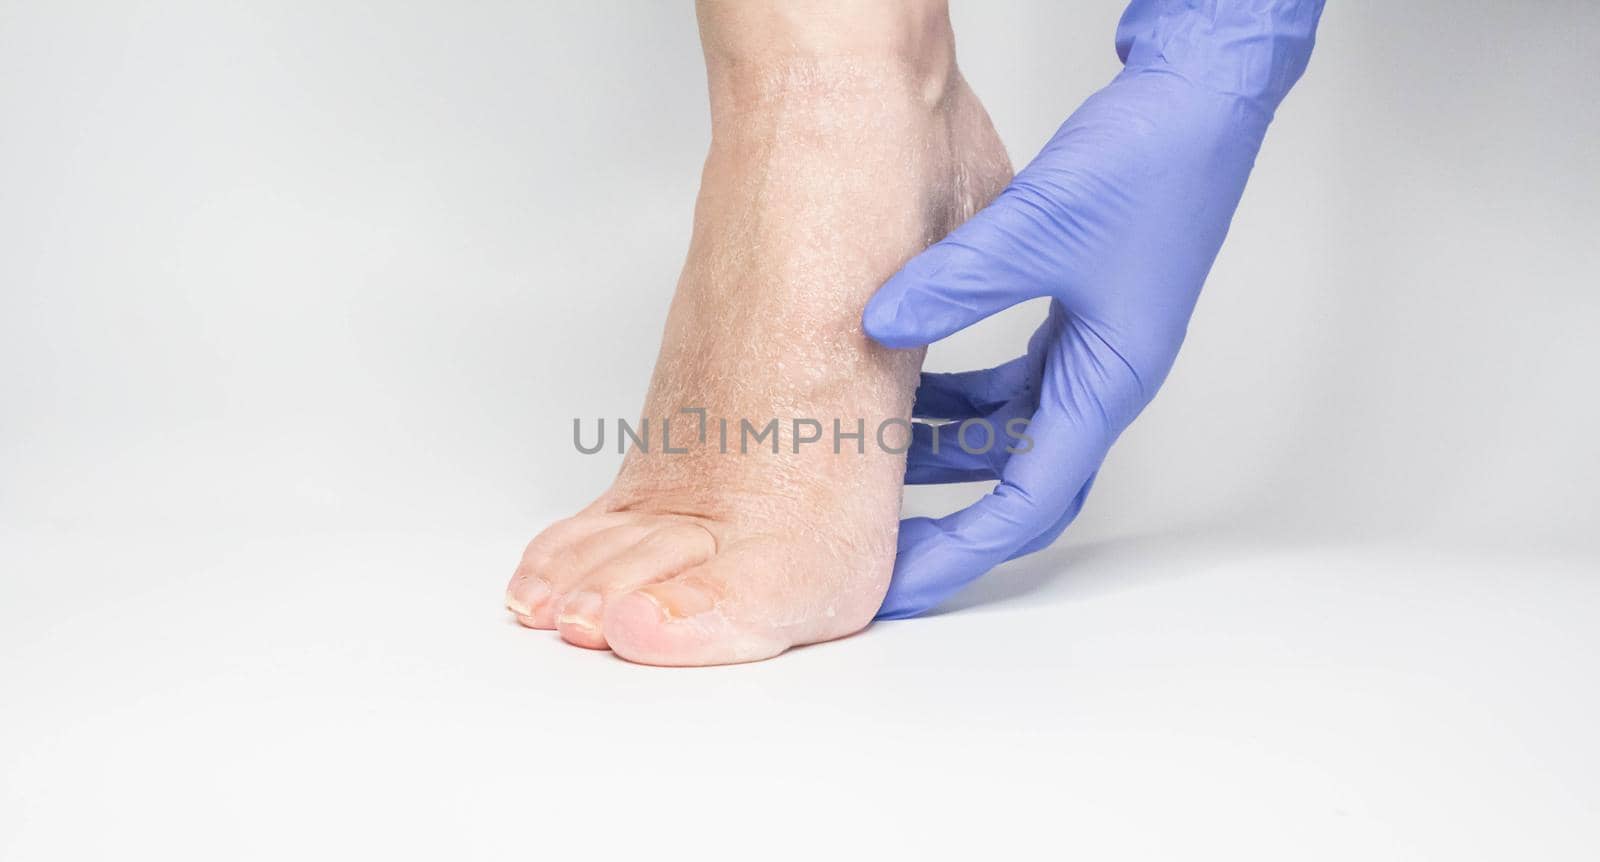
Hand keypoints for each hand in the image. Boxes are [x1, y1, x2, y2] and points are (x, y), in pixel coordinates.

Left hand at [866, 0, 1325, 617]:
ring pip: (1010, 435)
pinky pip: (1009, 384)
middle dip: (948, 521)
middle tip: (879, 540)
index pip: (1026, 503)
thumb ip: (953, 282)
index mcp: (1106, 385)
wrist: (1199, 100)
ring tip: (872, 459)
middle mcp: (1102, 382)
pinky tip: (908, 378)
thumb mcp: (1038, 227)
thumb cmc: (1154, 163)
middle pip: (1020, 485)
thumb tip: (876, 326)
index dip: (960, 551)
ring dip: (945, 454)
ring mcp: (1092, 351)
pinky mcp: (1078, 316)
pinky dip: (958, 395)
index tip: (902, 585)